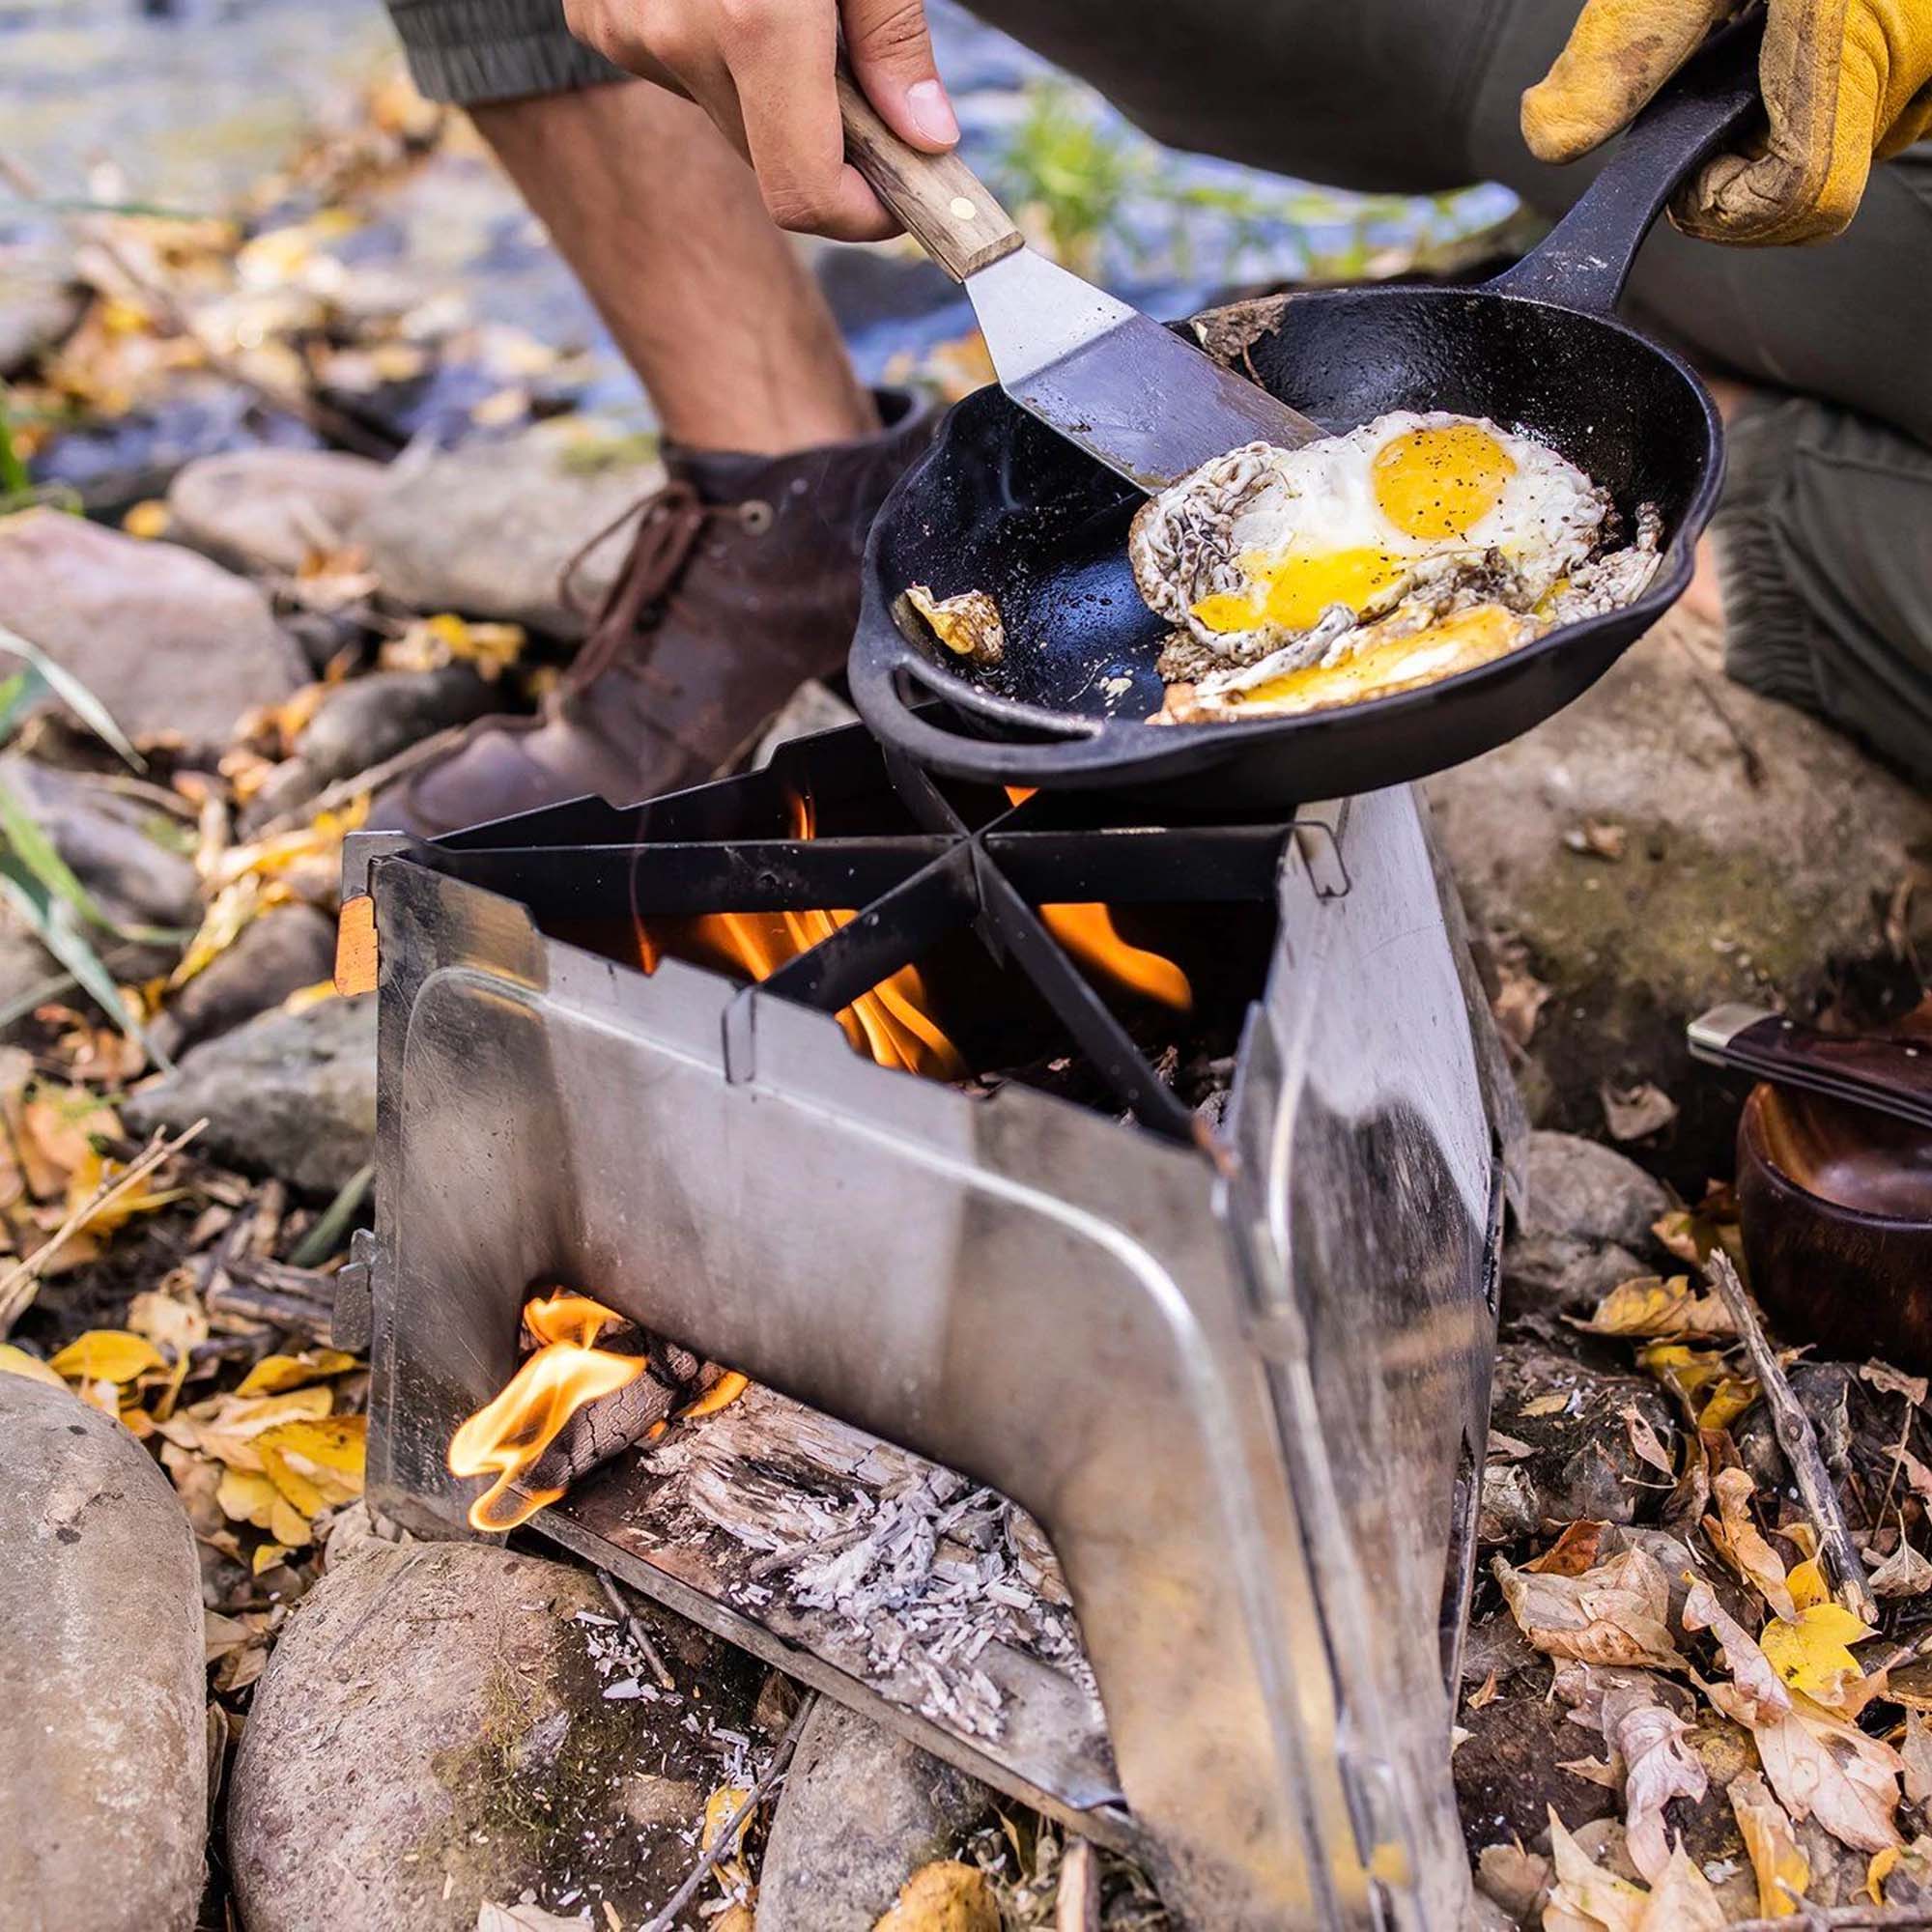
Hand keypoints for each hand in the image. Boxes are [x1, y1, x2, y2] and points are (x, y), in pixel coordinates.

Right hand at [561, 0, 959, 240]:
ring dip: (772, 96)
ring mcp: (629, 31)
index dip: (861, 213)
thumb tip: (925, 136)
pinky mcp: (600, 19)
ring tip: (793, 11)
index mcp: (756, 25)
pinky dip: (717, 54)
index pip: (805, 195)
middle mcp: (679, 39)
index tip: (900, 192)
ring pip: (726, 120)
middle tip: (870, 89)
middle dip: (829, 146)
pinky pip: (678, 73)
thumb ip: (893, 40)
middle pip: (770, 163)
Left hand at [1521, 0, 1931, 243]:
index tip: (1691, 161)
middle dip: (1754, 141)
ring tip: (1776, 11)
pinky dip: (1839, 69)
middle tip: (1728, 52)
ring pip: (1856, 134)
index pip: (1802, 203)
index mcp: (1858, 40)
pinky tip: (1821, 6)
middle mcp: (1925, 60)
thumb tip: (1549, 137)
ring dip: (1796, 102)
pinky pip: (1893, 90)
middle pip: (1819, 175)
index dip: (1733, 206)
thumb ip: (1624, 46)